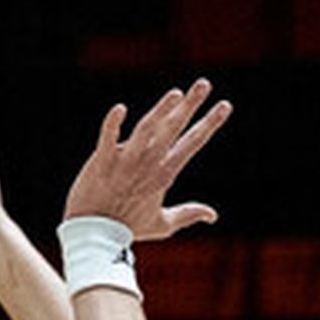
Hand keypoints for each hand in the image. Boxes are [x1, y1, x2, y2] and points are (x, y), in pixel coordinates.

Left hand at [63, 80, 231, 242]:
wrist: (95, 236)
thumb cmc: (127, 228)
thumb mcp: (162, 225)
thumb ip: (188, 214)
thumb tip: (212, 215)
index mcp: (164, 174)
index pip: (192, 143)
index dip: (209, 123)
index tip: (224, 105)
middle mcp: (148, 163)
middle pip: (173, 128)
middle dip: (191, 105)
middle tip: (204, 83)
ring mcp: (125, 160)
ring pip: (146, 129)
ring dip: (161, 110)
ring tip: (177, 93)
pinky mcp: (102, 160)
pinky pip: (107, 138)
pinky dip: (113, 124)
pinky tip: (120, 109)